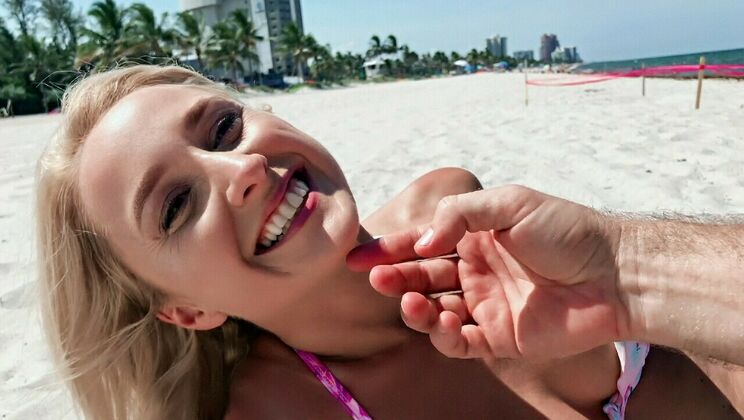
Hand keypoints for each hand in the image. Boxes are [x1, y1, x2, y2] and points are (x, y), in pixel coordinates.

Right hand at [347, 185, 629, 359]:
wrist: (616, 274)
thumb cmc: (567, 231)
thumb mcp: (511, 203)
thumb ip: (461, 215)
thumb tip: (421, 242)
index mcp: (475, 238)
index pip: (422, 244)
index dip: (390, 250)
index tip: (359, 258)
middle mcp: (476, 271)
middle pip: (422, 279)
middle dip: (395, 279)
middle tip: (375, 278)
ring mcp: (487, 306)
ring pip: (436, 313)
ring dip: (416, 309)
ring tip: (409, 303)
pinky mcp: (501, 338)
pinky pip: (462, 342)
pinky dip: (445, 336)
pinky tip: (445, 322)